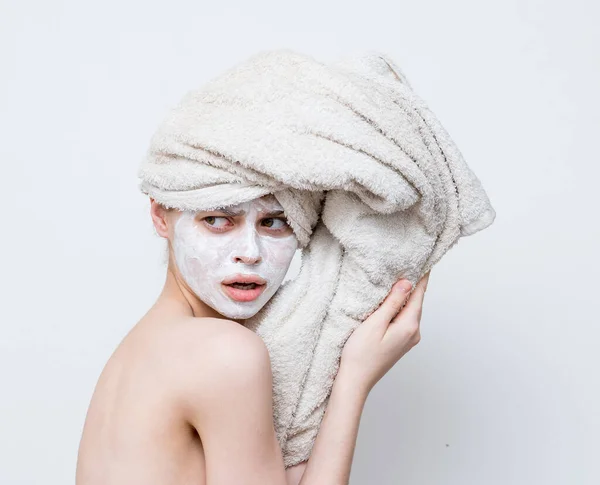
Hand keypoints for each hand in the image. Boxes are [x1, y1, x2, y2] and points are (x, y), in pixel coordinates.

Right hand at [339, 271, 429, 394]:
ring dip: (404, 296)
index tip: (425, 261)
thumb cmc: (361, 354)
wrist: (355, 380)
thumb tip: (407, 283)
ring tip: (398, 279)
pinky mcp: (400, 343)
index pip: (419, 295)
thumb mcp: (375, 323)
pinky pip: (403, 319)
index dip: (422, 277)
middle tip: (409, 264)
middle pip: (416, 302)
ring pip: (409, 311)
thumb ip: (393, 302)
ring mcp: (408, 339)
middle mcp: (413, 333)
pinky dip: (399, 308)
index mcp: (409, 326)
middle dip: (413, 285)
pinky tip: (390, 302)